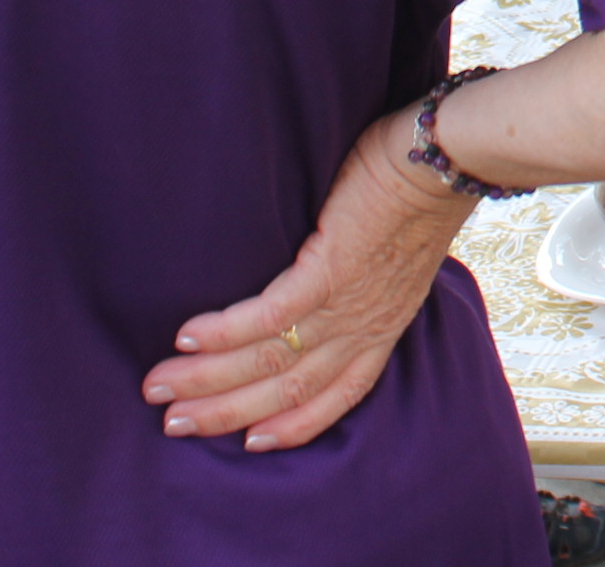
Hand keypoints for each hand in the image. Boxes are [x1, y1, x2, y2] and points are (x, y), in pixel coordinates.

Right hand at [143, 112, 470, 453]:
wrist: (445, 160)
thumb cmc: (419, 193)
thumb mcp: (398, 258)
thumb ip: (363, 281)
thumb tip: (325, 281)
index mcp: (383, 327)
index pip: (338, 395)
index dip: (293, 424)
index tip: (249, 443)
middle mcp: (364, 327)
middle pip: (288, 389)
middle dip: (225, 411)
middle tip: (172, 424)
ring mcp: (347, 303)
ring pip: (269, 359)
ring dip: (208, 378)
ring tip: (159, 387)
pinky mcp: (329, 269)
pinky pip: (268, 314)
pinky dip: (224, 332)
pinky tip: (186, 338)